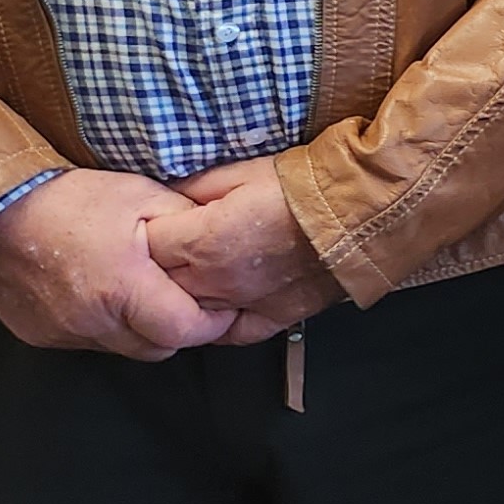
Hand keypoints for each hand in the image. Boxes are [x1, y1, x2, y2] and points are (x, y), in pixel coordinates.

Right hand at [0, 169, 238, 359]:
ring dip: (140, 330)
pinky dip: (105, 328)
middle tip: (184, 297)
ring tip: (142, 293)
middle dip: (179, 329)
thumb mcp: (141, 194)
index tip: (221, 304)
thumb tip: (219, 243)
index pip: (185, 332)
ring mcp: (64, 333)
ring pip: (123, 350)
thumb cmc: (71, 199)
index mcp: (123, 288)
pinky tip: (103, 296)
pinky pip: (89, 344)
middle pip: (157, 349)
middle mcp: (93, 321)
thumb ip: (186, 222)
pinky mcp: (40, 337)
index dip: (211, 322)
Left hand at [149, 157, 344, 342]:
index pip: (144, 246)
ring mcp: (243, 304)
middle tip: (167, 247)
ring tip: (191, 272)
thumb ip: (193, 188)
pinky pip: (230, 332)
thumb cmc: (303, 185)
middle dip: (155, 266)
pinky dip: (218, 324)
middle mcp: (215, 282)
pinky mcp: (273, 316)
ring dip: (183, 295)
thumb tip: (165, 197)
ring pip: (189, 313)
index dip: (143, 232)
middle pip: (159, 285)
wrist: (361, 209)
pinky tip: (217, 307)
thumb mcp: (239, 171)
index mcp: (201, 242)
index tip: (151, 222)